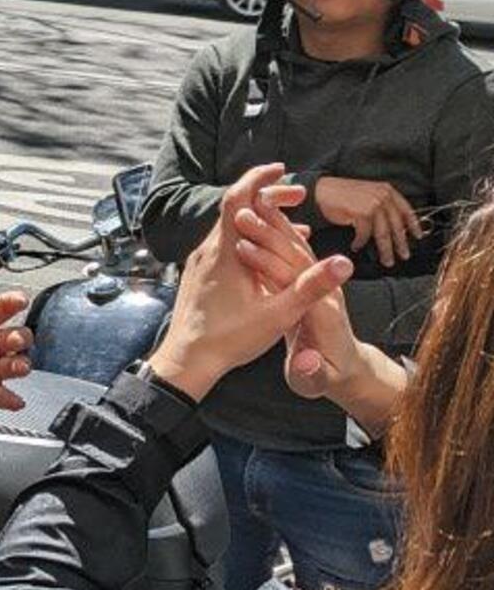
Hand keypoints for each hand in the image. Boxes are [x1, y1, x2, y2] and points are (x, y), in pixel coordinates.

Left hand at [0, 287, 31, 413]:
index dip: (12, 302)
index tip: (20, 300)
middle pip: (17, 337)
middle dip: (20, 337)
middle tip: (14, 341)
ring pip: (16, 364)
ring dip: (20, 364)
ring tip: (17, 367)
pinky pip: (3, 396)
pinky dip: (11, 399)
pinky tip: (15, 401)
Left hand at [148, 166, 352, 400]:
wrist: (187, 360)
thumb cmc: (229, 340)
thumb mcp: (278, 315)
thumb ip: (311, 287)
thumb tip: (343, 263)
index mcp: (225, 253)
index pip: (237, 199)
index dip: (259, 180)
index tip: (281, 169)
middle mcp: (207, 251)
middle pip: (235, 209)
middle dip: (267, 198)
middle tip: (297, 196)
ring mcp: (200, 263)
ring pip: (230, 228)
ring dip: (260, 221)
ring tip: (293, 226)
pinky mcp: (199, 274)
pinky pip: (225, 246)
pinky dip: (250, 240)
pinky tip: (270, 255)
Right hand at [229, 192, 408, 428]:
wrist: (348, 369)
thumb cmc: (326, 377)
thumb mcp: (318, 382)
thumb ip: (311, 373)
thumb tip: (307, 364)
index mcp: (323, 316)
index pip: (296, 282)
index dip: (268, 264)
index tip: (241, 248)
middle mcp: (326, 294)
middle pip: (299, 257)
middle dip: (269, 234)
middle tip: (241, 214)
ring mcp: (323, 285)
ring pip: (298, 249)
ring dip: (273, 226)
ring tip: (245, 206)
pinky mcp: (313, 282)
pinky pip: (295, 252)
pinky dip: (278, 234)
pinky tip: (260, 220)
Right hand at [313, 175, 423, 268]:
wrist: (320, 191)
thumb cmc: (342, 195)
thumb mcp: (367, 195)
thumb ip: (381, 206)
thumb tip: (392, 226)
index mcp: (387, 190)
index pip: (406, 210)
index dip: (413, 225)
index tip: (418, 236)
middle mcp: (383, 196)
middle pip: (396, 225)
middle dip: (400, 243)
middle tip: (404, 256)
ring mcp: (373, 204)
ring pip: (383, 233)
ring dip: (385, 250)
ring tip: (386, 260)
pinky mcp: (362, 213)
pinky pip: (365, 234)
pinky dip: (360, 242)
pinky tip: (356, 246)